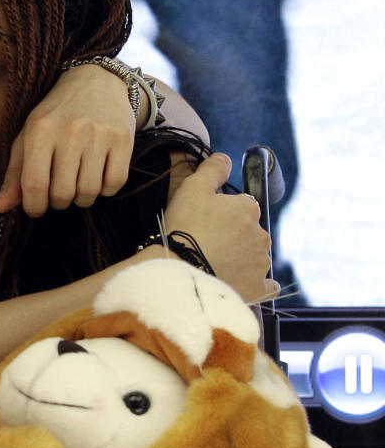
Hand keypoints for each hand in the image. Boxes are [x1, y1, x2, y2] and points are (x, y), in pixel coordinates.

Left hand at [0, 65, 134, 215]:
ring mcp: (99, 135)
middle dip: (58, 202)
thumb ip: (15, 174)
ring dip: (81, 198)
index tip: (36, 208)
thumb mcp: (28, 137)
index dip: (34, 206)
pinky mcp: (123, 139)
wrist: (95, 82)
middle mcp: (70, 131)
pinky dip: (105, 190)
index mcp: (40, 130)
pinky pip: (114, 184)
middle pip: (62, 194)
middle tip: (58, 191)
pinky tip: (97, 175)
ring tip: (77, 183)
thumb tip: (1, 208)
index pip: (34, 184)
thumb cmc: (55, 115)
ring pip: (89, 193)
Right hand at [162, 153, 279, 303]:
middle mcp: (262, 235)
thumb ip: (213, 169)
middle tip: (207, 242)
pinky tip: (245, 281)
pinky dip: (259, 283)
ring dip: (242, 258)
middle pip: (250, 231)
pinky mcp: (257, 288)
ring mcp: (261, 264)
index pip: (243, 206)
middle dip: (234, 235)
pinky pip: (266, 285)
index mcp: (249, 209)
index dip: (224, 212)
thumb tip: (226, 159)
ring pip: (255, 256)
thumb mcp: (193, 187)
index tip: (207, 220)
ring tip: (214, 263)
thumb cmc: (186, 226)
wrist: (181, 269)